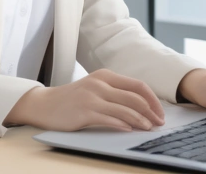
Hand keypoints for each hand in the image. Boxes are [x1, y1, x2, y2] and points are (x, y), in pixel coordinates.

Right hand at [4, 69, 165, 131]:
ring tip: (148, 128)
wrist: (45, 104)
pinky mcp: (84, 111)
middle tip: (159, 123)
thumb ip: (115, 92)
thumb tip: (142, 106)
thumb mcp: (95, 88)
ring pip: (125, 108)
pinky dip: (123, 124)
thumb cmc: (73, 98)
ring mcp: (92, 97)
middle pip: (135, 97)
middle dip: (151, 111)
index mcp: (106, 76)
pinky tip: (130, 130)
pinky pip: (109, 118)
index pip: (138, 85)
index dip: (153, 100)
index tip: (160, 112)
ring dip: (140, 120)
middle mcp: (100, 83)